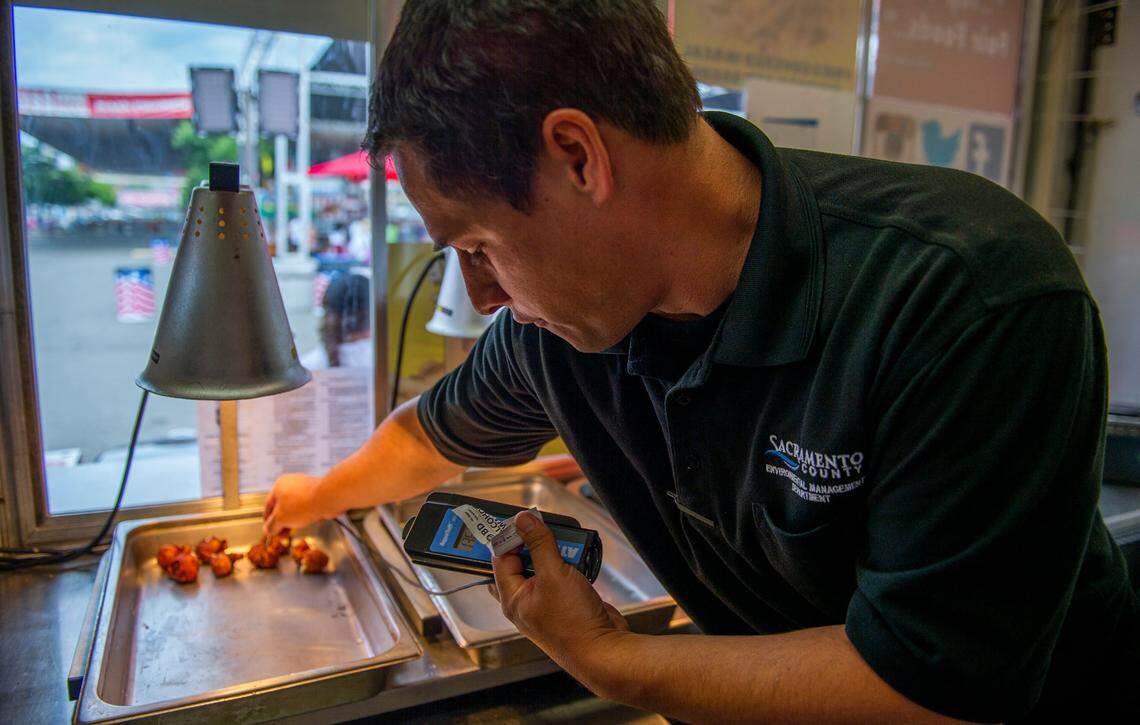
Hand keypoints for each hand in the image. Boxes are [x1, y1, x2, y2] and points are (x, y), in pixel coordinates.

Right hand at [263, 473, 333, 534]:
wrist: (327, 498)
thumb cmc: (302, 504)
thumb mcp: (281, 519)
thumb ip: (272, 525)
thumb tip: (268, 530)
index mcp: (279, 486)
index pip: (268, 505)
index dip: (267, 520)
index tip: (269, 530)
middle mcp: (291, 484)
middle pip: (282, 506)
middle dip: (281, 521)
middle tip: (281, 534)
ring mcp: (304, 488)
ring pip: (294, 507)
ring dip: (292, 520)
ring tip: (292, 530)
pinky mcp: (316, 493)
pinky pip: (306, 506)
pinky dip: (303, 515)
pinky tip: (304, 523)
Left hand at [491, 511, 628, 678]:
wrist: (604, 649)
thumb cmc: (573, 623)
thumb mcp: (553, 575)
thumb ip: (538, 544)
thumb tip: (523, 521)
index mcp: (513, 598)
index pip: (501, 559)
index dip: (509, 537)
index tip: (522, 519)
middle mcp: (527, 601)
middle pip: (524, 561)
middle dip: (537, 544)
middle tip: (546, 530)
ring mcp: (548, 602)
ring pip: (546, 567)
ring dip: (558, 553)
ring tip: (569, 546)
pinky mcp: (567, 602)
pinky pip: (564, 576)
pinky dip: (571, 565)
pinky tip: (580, 559)